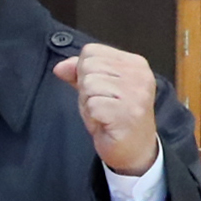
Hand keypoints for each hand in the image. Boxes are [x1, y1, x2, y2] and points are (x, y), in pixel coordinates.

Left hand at [53, 44, 160, 176]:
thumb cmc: (114, 116)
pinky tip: (106, 122)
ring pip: (89, 85)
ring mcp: (136, 94)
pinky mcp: (128, 113)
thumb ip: (78, 73)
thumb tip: (60, 67)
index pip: (91, 51)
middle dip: (85, 88)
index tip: (100, 89)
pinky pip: (92, 104)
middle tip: (102, 104)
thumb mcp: (96, 89)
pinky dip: (92, 116)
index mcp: (134, 63)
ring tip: (104, 113)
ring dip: (89, 103)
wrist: (134, 149)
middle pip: (88, 66)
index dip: (83, 71)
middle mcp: (139, 75)